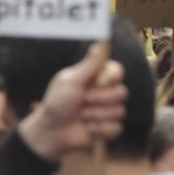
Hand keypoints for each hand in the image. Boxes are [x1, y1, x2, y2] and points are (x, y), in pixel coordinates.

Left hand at [17, 43, 126, 160]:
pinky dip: (100, 130)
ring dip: (96, 116)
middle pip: (122, 92)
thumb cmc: (57, 103)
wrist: (51, 131)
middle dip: (100, 100)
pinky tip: (87, 129)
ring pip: (119, 111)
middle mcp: (105, 93)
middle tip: (83, 102)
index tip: (100, 83)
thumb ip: (90, 64)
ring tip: (81, 116)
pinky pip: (117, 128)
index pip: (118, 71)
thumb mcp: (71, 81)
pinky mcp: (108, 128)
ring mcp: (108, 111)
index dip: (112, 78)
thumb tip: (100, 42)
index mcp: (97, 78)